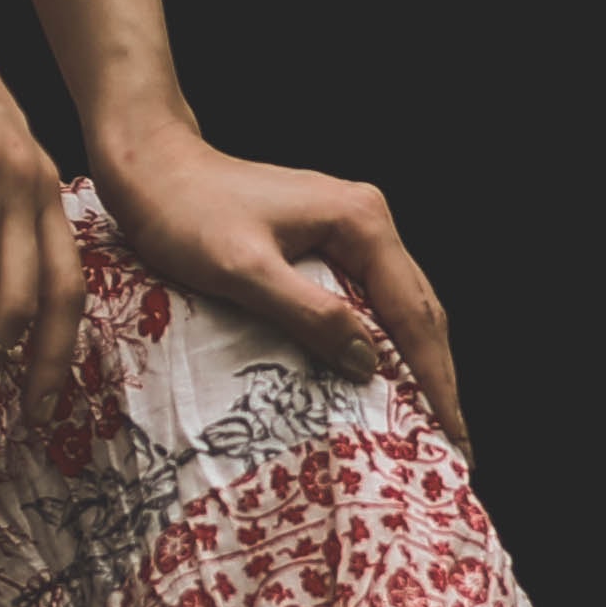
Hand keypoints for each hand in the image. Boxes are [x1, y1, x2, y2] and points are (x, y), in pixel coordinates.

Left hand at [95, 125, 463, 451]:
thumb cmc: (184, 214)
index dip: (435, 377)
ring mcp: (349, 224)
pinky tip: (383, 374)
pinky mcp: (325, 237)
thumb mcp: (243, 271)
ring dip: (417, 360)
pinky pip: (372, 296)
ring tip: (429, 418)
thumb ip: (309, 313)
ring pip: (400, 303)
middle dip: (438, 374)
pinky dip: (385, 340)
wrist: (151, 166)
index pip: (413, 312)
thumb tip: (370, 363)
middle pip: (420, 307)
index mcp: (361, 221)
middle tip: (454, 441)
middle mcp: (368, 218)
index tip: (453, 434)